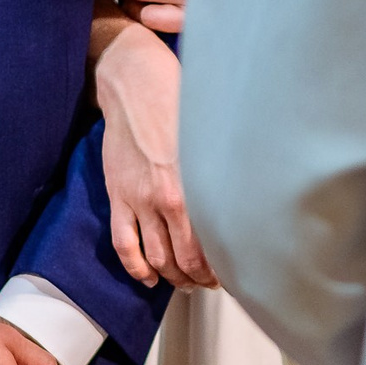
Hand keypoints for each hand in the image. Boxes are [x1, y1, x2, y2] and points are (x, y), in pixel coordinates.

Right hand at [95, 19, 217, 287]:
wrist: (133, 81)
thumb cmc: (177, 97)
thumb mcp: (211, 132)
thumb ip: (223, 167)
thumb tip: (247, 192)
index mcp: (197, 184)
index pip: (214, 242)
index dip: (224, 265)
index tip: (234, 271)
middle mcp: (168, 199)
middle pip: (186, 258)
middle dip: (200, 278)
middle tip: (210, 283)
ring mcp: (139, 200)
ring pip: (156, 257)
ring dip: (172, 277)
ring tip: (185, 283)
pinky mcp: (118, 196)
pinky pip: (123, 244)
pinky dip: (136, 267)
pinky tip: (148, 277)